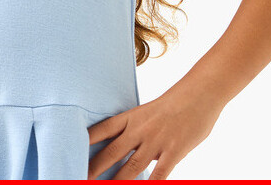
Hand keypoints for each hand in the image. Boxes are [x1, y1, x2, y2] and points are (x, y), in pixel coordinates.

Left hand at [87, 90, 222, 179]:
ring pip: (130, 168)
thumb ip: (137, 128)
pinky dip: (149, 184)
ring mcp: (155, 142)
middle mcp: (139, 130)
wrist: (199, 94)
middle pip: (111, 152)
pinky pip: (158, 175)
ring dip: (115, 182)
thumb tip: (128, 146)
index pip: (102, 129)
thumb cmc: (175, 103)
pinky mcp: (173, 153)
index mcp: (131, 117)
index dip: (87, 141)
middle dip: (95, 168)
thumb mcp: (149, 111)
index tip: (71, 148)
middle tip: (80, 176)